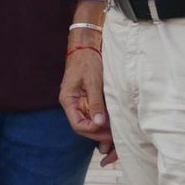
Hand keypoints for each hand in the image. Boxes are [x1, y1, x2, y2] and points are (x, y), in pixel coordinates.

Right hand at [59, 48, 117, 165]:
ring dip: (102, 129)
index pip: (78, 124)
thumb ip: (95, 102)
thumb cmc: (87, 62)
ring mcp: (80, 103)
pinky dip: (104, 120)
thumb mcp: (93, 82)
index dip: (92, 131)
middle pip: (84, 127)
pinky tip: (114, 123)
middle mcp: (73, 104)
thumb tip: (99, 122)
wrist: (86, 47)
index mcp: (68, 100)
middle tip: (115, 137)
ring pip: (90, 122)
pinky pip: (95, 115)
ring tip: (116, 132)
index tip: (107, 132)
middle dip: (98, 134)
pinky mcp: (88, 100)